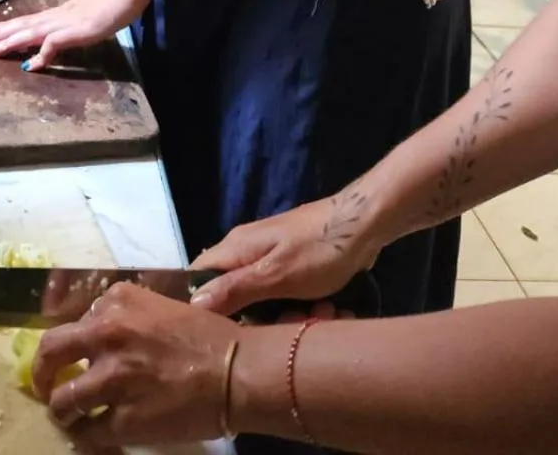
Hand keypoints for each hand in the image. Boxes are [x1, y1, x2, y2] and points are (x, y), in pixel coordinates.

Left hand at [0, 0, 145, 71]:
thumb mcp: (99, 9)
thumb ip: (87, 17)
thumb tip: (81, 22)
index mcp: (66, 11)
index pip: (33, 19)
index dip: (13, 26)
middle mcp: (62, 15)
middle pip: (26, 25)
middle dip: (2, 34)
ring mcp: (70, 22)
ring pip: (33, 32)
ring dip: (10, 42)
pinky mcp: (80, 30)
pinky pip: (54, 43)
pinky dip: (40, 54)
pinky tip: (29, 65)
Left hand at [33, 283, 245, 446]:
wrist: (236, 372)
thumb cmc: (207, 336)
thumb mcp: (160, 306)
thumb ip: (125, 316)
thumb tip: (98, 333)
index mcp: (116, 303)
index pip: (72, 321)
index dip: (70, 342)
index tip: (69, 355)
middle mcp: (106, 335)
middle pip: (50, 352)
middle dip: (40, 373)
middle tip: (43, 385)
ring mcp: (111, 379)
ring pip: (63, 400)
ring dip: (62, 410)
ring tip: (69, 416)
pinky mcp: (122, 420)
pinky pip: (88, 433)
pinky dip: (85, 437)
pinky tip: (90, 436)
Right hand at [188, 189, 380, 315]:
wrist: (364, 224)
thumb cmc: (318, 251)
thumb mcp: (276, 276)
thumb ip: (235, 289)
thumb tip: (193, 305)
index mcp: (235, 248)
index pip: (198, 277)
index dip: (203, 307)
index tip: (220, 335)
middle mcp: (246, 250)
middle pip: (234, 294)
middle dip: (259, 318)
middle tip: (288, 326)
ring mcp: (271, 256)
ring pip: (264, 298)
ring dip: (288, 314)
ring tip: (318, 317)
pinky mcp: (292, 264)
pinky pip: (285, 293)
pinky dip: (302, 305)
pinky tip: (326, 309)